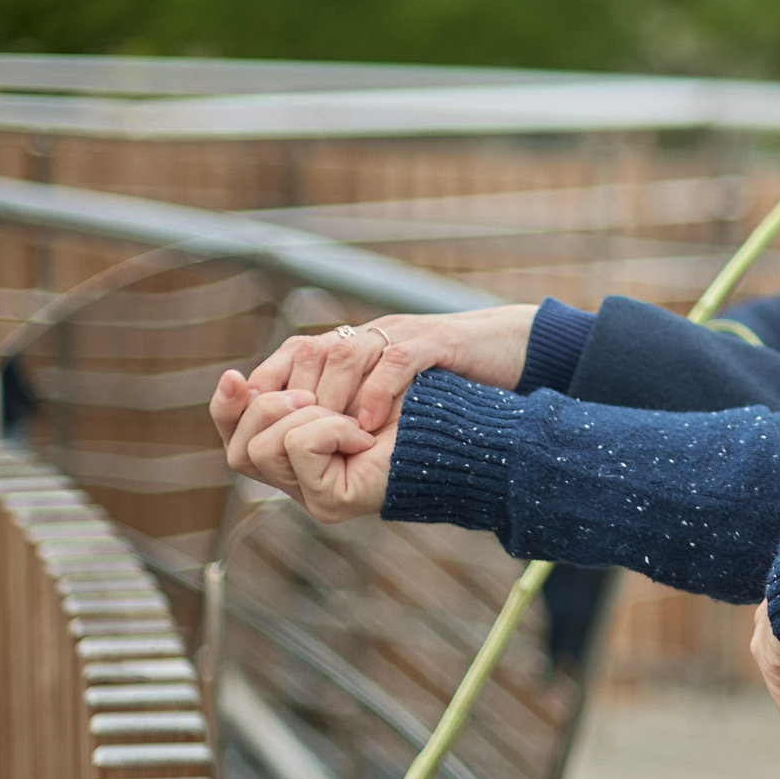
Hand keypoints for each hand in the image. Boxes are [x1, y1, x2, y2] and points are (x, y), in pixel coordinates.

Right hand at [208, 384, 393, 521]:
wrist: (447, 423)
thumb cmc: (393, 399)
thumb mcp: (327, 381)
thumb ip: (284, 383)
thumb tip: (235, 379)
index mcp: (286, 451)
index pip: (231, 437)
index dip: (226, 407)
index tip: (236, 377)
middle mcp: (292, 480)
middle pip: (238, 448)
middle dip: (271, 408)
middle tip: (314, 398)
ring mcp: (309, 497)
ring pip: (262, 448)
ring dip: (307, 417)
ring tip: (349, 422)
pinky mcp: (329, 503)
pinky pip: (298, 447)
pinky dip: (331, 429)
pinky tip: (363, 438)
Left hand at [237, 305, 538, 432]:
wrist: (518, 351)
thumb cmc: (458, 385)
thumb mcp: (397, 395)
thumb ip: (357, 408)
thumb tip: (306, 445)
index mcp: (361, 344)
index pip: (296, 352)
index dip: (268, 385)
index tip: (261, 423)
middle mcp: (376, 334)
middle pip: (313, 352)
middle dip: (298, 399)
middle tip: (299, 439)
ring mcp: (407, 334)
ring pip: (347, 354)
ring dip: (334, 400)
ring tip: (336, 438)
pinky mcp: (440, 342)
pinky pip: (399, 360)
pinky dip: (378, 393)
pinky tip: (373, 426)